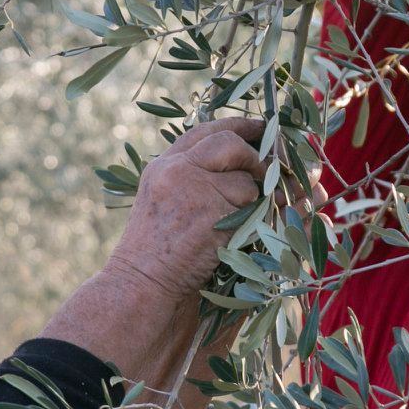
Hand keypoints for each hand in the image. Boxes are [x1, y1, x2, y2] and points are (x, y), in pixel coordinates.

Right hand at [102, 117, 267, 305]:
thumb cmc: (155, 251)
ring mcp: (195, 190)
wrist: (142, 282)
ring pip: (246, 182)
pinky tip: (230, 239)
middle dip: (254, 158)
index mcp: (164, 165)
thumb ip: (192, 175)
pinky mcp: (214, 215)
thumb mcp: (162, 200)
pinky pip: (251, 211)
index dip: (238, 126)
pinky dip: (249, 225)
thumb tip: (242, 161)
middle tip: (266, 172)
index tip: (262, 127)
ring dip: (250, 204)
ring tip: (229, 226)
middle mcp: (178, 170)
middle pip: (230, 144)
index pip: (206, 130)